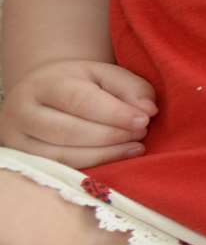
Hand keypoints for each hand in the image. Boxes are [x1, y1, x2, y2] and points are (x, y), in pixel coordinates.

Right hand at [0, 59, 155, 167]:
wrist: (39, 93)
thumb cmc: (77, 83)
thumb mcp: (104, 74)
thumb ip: (130, 88)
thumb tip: (148, 110)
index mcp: (45, 84)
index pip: (80, 100)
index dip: (115, 113)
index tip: (144, 120)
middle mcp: (23, 112)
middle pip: (69, 131)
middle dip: (111, 136)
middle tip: (141, 134)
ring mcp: (17, 140)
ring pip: (62, 156)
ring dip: (105, 154)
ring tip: (134, 147)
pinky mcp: (23, 161)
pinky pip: (60, 170)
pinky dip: (92, 166)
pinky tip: (117, 159)